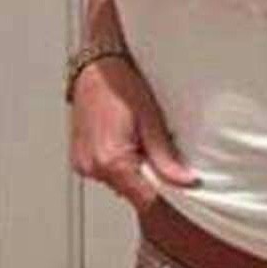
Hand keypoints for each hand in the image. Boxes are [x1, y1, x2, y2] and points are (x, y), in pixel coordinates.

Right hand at [69, 56, 199, 214]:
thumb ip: (166, 158)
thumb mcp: (151, 120)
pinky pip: (106, 172)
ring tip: (143, 143)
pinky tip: (128, 142)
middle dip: (151, 182)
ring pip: (119, 184)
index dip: (165, 199)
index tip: (180, 193)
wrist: (96, 67)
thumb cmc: (121, 85)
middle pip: (131, 193)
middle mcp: (91, 167)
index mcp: (109, 161)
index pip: (144, 200)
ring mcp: (82, 164)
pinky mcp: (80, 158)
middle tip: (164, 157)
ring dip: (135, 172)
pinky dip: (121, 164)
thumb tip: (186, 182)